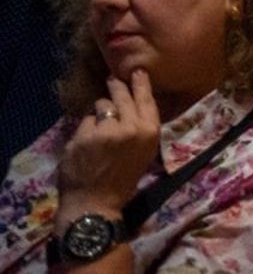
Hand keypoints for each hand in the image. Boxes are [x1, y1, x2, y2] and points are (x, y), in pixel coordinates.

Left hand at [57, 72, 160, 218]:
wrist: (94, 203)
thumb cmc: (123, 181)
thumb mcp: (144, 153)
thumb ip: (141, 129)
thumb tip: (132, 106)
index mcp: (149, 133)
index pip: (145, 99)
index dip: (141, 83)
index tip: (136, 71)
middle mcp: (128, 127)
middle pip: (121, 96)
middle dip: (116, 86)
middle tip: (112, 79)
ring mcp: (103, 131)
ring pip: (100, 107)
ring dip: (99, 113)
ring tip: (98, 128)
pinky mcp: (82, 136)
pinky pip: (84, 123)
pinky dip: (85, 130)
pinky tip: (86, 143)